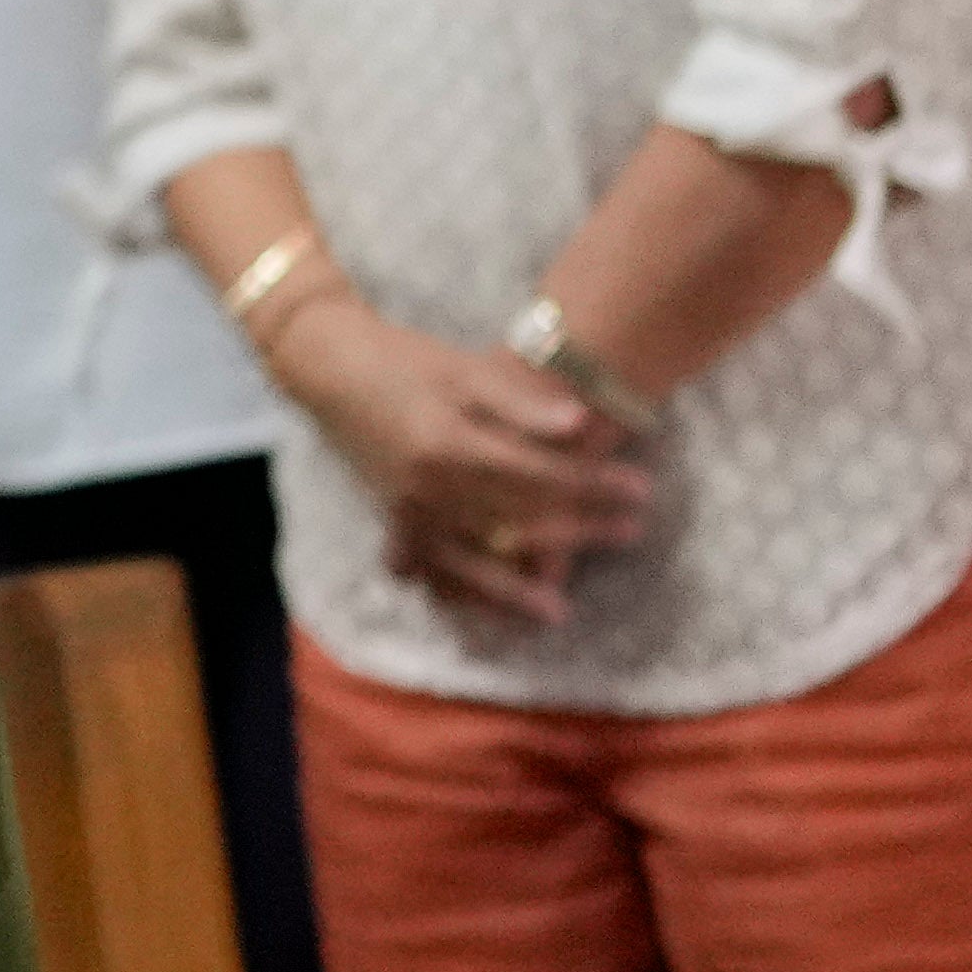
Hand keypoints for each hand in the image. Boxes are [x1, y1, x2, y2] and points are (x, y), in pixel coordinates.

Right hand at [288, 305, 658, 631]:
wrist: (330, 366)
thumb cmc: (405, 359)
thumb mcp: (462, 368)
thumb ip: (518, 400)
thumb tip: (580, 422)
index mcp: (450, 443)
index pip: (538, 474)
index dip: (593, 483)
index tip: (641, 488)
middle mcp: (429, 487)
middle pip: (516, 520)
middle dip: (579, 530)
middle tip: (631, 532)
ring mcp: (408, 510)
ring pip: (473, 561)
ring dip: (517, 587)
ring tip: (559, 611)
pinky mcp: (394, 520)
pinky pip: (431, 570)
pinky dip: (460, 594)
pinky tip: (488, 613)